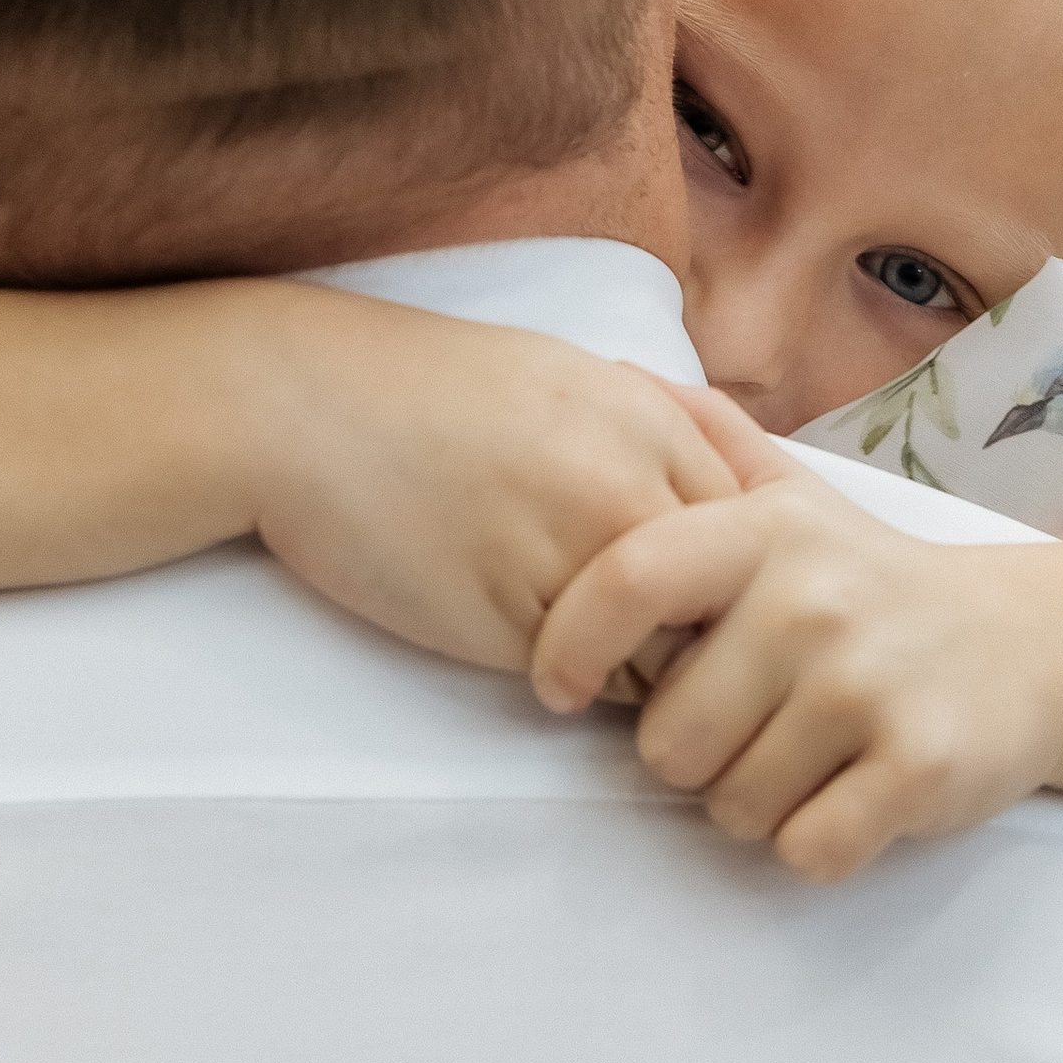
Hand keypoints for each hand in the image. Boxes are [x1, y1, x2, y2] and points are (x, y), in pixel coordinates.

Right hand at [248, 290, 774, 672]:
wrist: (304, 405)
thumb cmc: (428, 391)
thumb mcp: (569, 377)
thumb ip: (654, 433)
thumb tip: (719, 502)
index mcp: (653, 422)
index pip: (758, 535)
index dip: (740, 578)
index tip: (710, 597)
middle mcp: (628, 489)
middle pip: (730, 603)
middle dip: (710, 634)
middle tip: (676, 648)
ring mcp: (572, 560)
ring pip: (669, 658)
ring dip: (650, 670)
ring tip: (607, 655)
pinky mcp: (512, 625)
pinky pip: (591, 685)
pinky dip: (582, 684)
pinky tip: (544, 656)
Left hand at [531, 472, 1062, 881]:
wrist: (1030, 648)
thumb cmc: (878, 586)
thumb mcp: (797, 500)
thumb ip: (709, 443)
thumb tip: (615, 375)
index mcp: (770, 531)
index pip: (627, 580)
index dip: (570, 644)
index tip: (563, 688)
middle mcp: (817, 600)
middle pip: (668, 740)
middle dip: (691, 757)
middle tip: (744, 728)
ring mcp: (871, 685)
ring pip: (733, 805)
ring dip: (753, 804)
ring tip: (802, 755)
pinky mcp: (922, 767)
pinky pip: (807, 850)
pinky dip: (816, 844)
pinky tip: (847, 797)